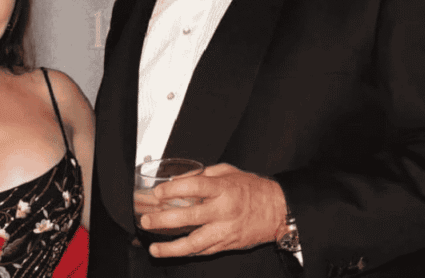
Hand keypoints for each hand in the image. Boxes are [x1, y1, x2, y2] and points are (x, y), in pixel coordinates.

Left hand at [138, 163, 286, 257]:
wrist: (278, 210)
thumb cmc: (253, 189)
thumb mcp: (229, 172)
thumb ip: (203, 174)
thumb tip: (178, 180)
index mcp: (224, 189)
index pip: (194, 187)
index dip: (173, 190)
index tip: (157, 193)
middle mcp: (223, 211)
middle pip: (189, 217)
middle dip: (164, 220)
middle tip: (146, 220)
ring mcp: (225, 231)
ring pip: (195, 243)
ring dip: (172, 247)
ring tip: (154, 248)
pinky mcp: (227, 244)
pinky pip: (203, 251)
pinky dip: (187, 252)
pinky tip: (173, 252)